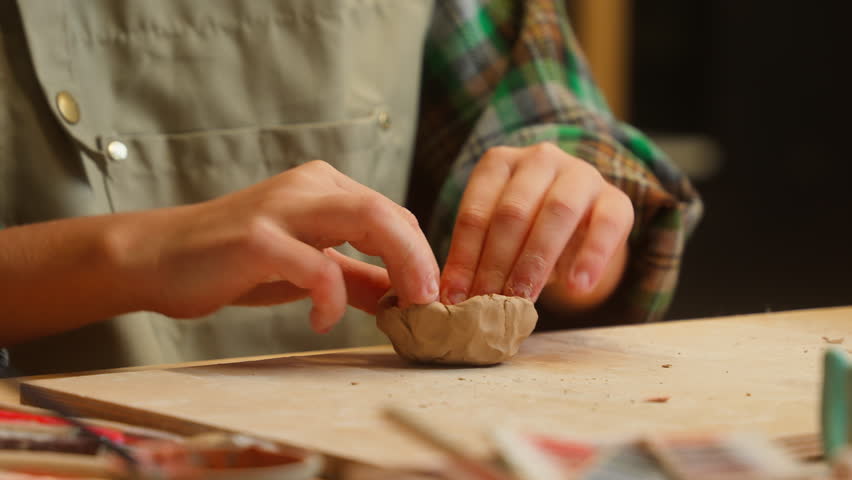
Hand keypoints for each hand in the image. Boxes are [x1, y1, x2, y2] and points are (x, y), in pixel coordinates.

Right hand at [123, 161, 439, 332]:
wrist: (159, 258)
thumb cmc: (234, 263)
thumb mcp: (306, 267)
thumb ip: (354, 278)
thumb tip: (403, 300)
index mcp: (325, 188)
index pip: (393, 216)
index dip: (420, 257)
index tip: (430, 299)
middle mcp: (309, 187)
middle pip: (390, 214)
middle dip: (422, 261)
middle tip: (432, 305)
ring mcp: (282, 208)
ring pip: (368, 220)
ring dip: (400, 265)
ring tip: (404, 307)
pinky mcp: (256, 238)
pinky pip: (315, 265)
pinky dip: (330, 298)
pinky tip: (321, 321)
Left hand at [439, 143, 633, 308]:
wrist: (581, 223)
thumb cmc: (528, 231)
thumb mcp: (499, 237)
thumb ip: (478, 258)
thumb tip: (451, 299)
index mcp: (499, 163)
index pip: (475, 211)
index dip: (463, 257)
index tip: (454, 296)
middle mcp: (540, 159)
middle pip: (513, 212)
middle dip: (495, 263)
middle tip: (486, 304)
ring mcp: (581, 174)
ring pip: (557, 213)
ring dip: (536, 262)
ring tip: (523, 301)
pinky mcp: (617, 198)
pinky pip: (607, 224)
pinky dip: (591, 257)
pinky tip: (577, 286)